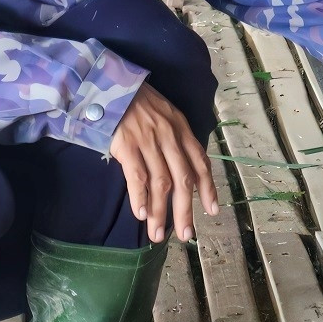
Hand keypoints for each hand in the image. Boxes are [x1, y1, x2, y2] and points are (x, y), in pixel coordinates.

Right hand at [107, 84, 219, 242]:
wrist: (110, 86)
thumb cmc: (138, 104)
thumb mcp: (166, 115)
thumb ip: (176, 140)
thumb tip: (184, 171)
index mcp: (182, 129)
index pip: (200, 163)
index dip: (208, 188)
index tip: (212, 211)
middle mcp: (169, 137)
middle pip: (183, 180)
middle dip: (185, 210)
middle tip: (186, 235)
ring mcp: (148, 141)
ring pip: (160, 183)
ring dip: (159, 212)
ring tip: (157, 234)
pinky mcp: (127, 145)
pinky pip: (137, 176)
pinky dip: (140, 197)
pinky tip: (141, 214)